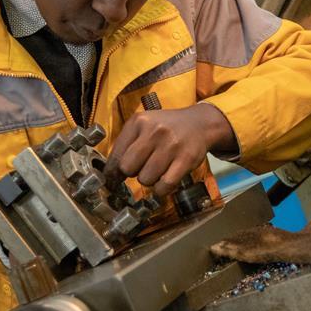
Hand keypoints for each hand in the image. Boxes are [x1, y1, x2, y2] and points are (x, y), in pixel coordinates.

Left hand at [106, 103, 235, 195]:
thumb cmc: (167, 127)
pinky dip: (161, 189)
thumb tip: (110, 173)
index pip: (116, 155)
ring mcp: (171, 145)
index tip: (112, 180)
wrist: (199, 123)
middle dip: (133, 173)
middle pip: (128, 168)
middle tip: (143, 167)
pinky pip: (164, 185)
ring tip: (157, 169)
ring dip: (149, 180)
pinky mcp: (186, 159)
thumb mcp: (144, 125)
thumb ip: (126, 144)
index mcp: (139, 121)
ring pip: (145, 179)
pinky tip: (165, 180)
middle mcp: (154, 131)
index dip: (112, 172)